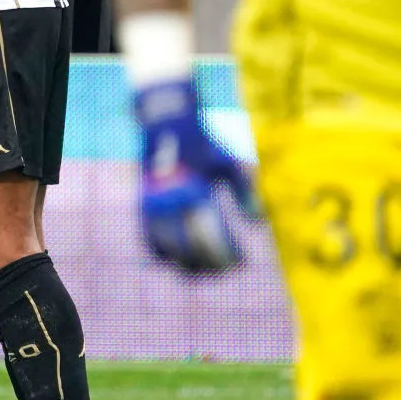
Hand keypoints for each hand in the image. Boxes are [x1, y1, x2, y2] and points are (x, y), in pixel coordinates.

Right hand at [135, 78, 257, 272]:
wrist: (165, 127)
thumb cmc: (204, 146)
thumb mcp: (230, 165)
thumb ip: (244, 194)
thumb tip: (258, 224)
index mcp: (197, 194)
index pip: (215, 238)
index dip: (229, 255)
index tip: (242, 262)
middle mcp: (174, 203)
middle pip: (194, 250)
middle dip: (213, 264)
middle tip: (228, 269)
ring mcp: (155, 207)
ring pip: (171, 252)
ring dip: (190, 265)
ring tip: (206, 272)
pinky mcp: (143, 208)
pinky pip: (152, 243)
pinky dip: (166, 256)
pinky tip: (181, 262)